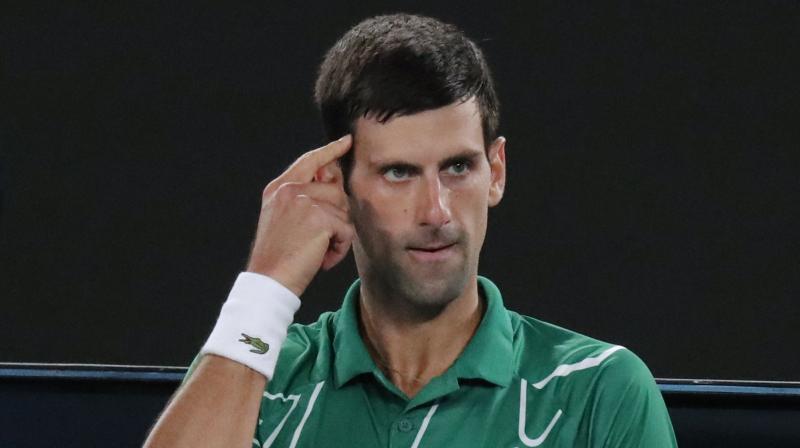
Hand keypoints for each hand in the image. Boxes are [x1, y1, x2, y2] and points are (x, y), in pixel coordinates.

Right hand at [246, 135, 353, 296]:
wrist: (269, 280)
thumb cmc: (278, 256)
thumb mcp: (282, 218)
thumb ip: (302, 197)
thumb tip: (333, 182)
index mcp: (279, 188)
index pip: (309, 160)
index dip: (330, 151)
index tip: (346, 141)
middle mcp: (290, 189)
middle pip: (336, 190)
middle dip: (336, 215)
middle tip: (318, 239)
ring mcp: (304, 201)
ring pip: (344, 211)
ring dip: (338, 235)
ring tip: (318, 250)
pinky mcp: (320, 218)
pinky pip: (347, 230)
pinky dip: (339, 249)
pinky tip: (322, 259)